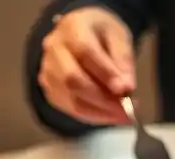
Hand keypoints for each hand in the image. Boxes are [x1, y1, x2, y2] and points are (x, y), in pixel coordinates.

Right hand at [39, 7, 134, 124]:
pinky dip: (92, 116)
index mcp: (72, 27)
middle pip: (72, 79)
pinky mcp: (50, 89)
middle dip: (102, 99)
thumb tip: (126, 88)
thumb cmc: (102, 33)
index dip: (105, 73)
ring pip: (71, 99)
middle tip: (127, 110)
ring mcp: (48, 71)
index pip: (85, 51)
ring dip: (100, 112)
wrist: (81, 33)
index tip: (125, 89)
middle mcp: (53, 48)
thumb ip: (122, 60)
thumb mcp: (119, 37)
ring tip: (122, 116)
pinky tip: (109, 115)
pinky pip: (70, 109)